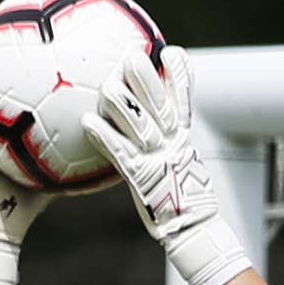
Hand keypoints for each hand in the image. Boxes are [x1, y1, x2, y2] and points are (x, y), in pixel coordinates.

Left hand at [80, 44, 251, 284]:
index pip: (186, 96)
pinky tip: (88, 122)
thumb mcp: (184, 163)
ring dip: (122, 102)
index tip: (170, 52)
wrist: (195, 231)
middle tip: (131, 57)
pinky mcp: (144, 178)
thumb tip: (158, 125)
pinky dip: (105, 136)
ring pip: (140, 123)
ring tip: (107, 85)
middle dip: (146, 77)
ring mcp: (159, 159)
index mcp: (184, 136)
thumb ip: (172, 140)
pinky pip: (121, 153)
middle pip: (161, 102)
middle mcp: (173, 143)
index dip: (179, 72)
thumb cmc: (185, 199)